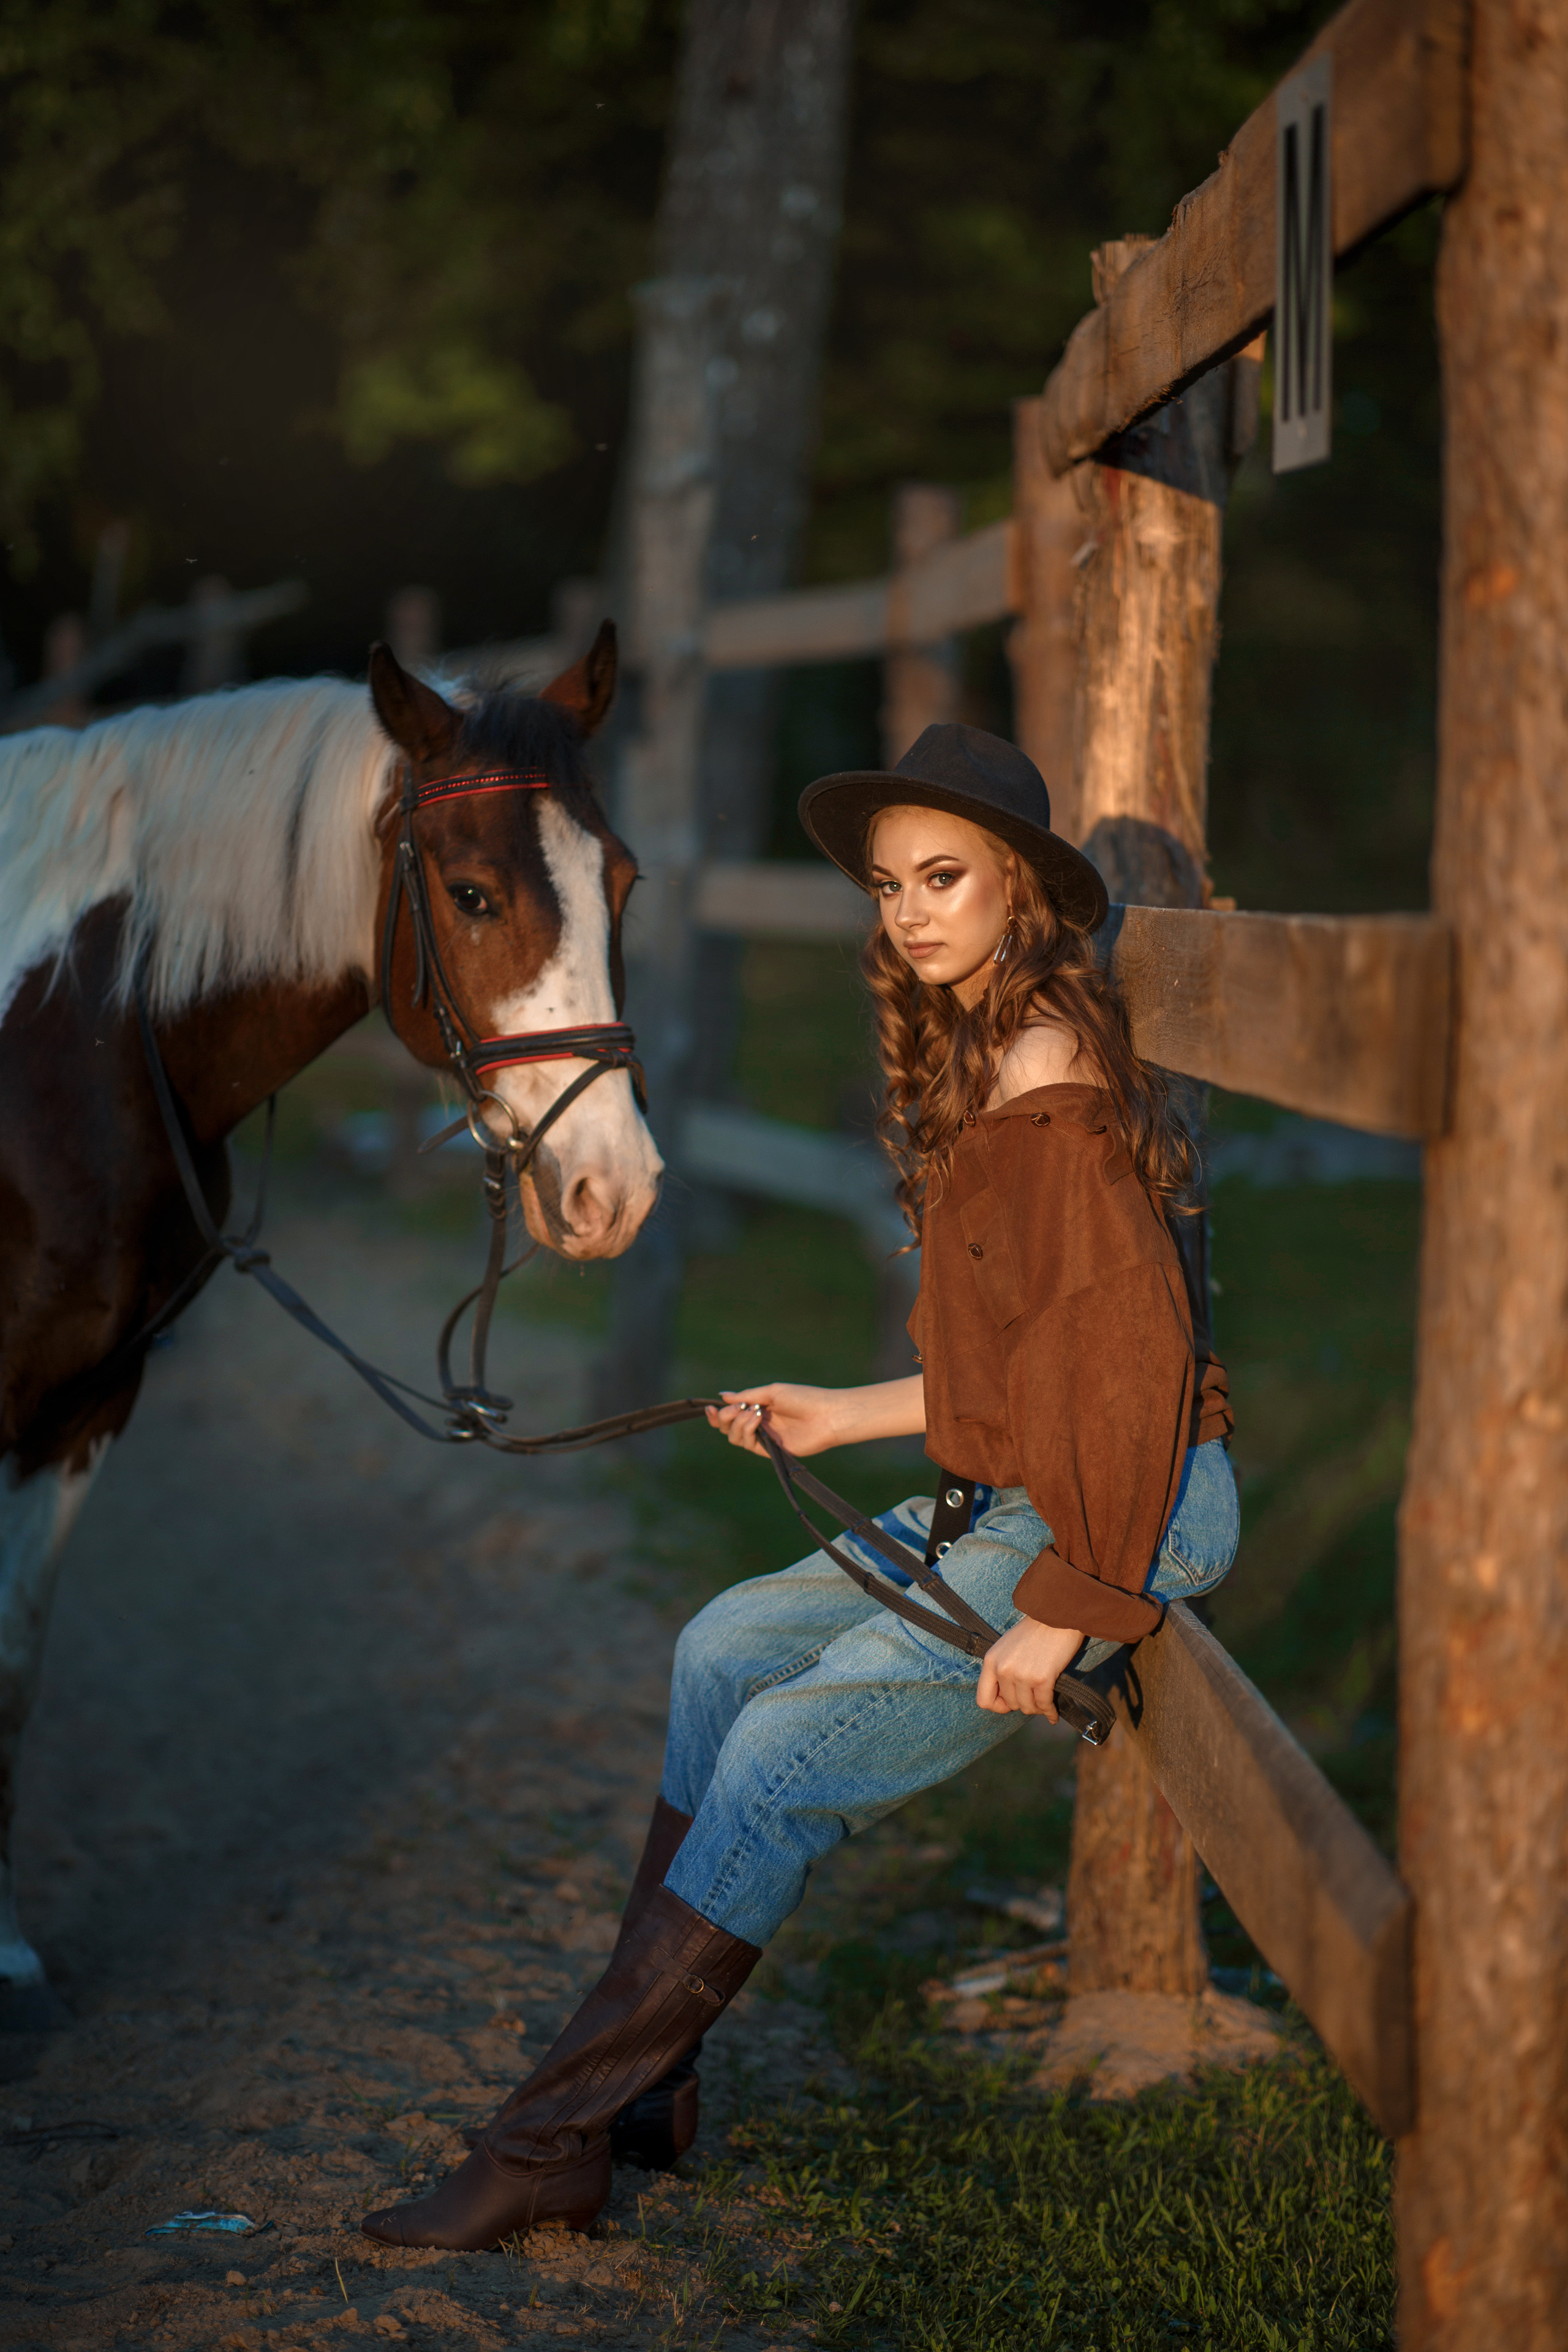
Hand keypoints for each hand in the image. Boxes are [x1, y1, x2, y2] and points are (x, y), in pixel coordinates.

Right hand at [705, 1384, 843, 1458]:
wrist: (826, 1416)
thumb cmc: (803, 1398)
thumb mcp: (772, 1392)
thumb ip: (746, 1396)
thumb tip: (722, 1396)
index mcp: (759, 1407)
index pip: (731, 1414)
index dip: (717, 1414)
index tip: (710, 1408)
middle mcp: (759, 1424)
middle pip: (727, 1428)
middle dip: (724, 1419)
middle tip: (737, 1409)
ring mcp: (764, 1438)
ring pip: (734, 1437)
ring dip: (738, 1423)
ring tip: (754, 1412)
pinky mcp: (770, 1450)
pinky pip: (747, 1444)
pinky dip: (747, 1430)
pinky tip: (757, 1419)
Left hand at [976, 1617, 1084, 1718]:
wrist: (1055, 1617)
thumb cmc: (1034, 1631)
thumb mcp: (1006, 1648)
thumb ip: (1001, 1671)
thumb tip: (1006, 1700)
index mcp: (991, 1661)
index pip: (984, 1700)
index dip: (998, 1706)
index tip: (1010, 1703)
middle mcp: (1003, 1669)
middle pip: (1010, 1705)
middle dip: (1024, 1703)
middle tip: (1034, 1697)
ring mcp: (1022, 1675)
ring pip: (1027, 1708)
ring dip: (1037, 1708)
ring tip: (1044, 1701)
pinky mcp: (1042, 1678)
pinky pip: (1044, 1705)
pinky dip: (1050, 1711)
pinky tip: (1053, 1713)